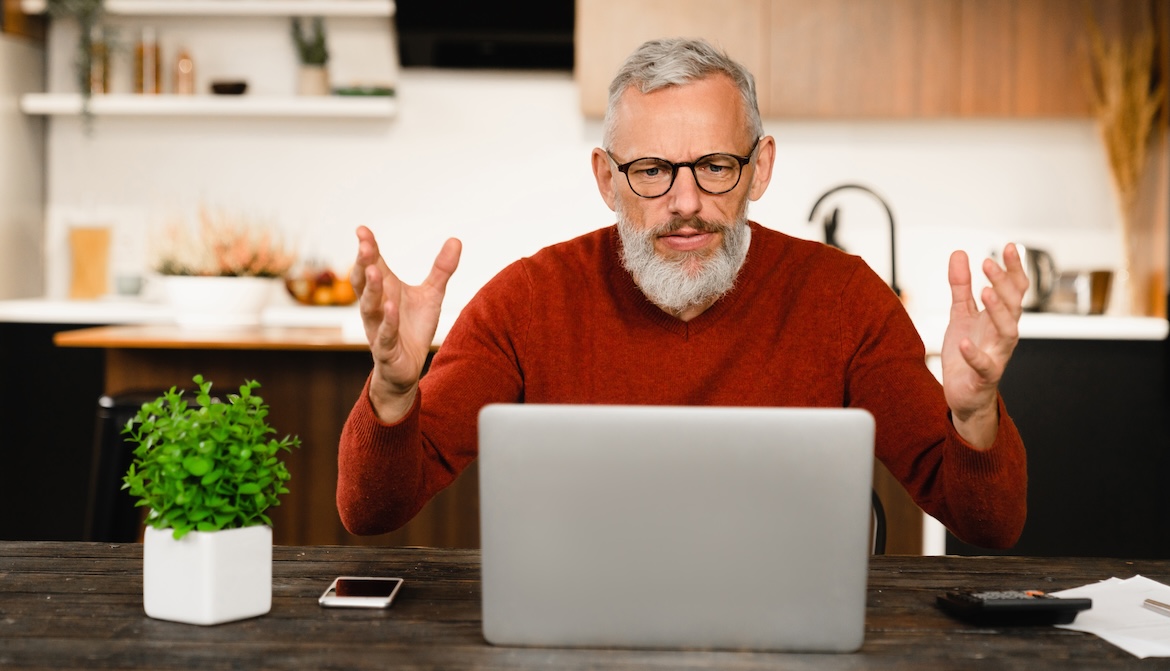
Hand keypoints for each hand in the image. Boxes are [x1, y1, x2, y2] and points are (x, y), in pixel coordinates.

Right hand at [351, 226, 461, 423]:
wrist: (409, 367)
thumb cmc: (413, 327)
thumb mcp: (431, 295)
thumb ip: (442, 269)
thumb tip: (456, 239)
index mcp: (384, 290)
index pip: (372, 265)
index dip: (367, 248)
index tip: (362, 229)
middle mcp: (376, 306)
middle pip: (364, 282)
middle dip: (363, 263)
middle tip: (364, 245)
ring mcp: (378, 327)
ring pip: (369, 306)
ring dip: (371, 289)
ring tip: (374, 270)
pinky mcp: (386, 349)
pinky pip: (384, 334)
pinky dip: (387, 322)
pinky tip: (390, 307)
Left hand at [941, 243, 1028, 448]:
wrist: (963, 393)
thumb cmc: (966, 353)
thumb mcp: (961, 314)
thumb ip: (960, 286)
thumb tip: (960, 254)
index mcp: (999, 318)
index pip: (1014, 289)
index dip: (1014, 268)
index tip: (1009, 246)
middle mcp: (1003, 334)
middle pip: (1014, 305)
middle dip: (1004, 283)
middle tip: (989, 263)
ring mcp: (997, 355)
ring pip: (1008, 331)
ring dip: (998, 311)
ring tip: (985, 292)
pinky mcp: (985, 376)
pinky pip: (984, 365)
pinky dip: (975, 354)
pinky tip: (965, 342)